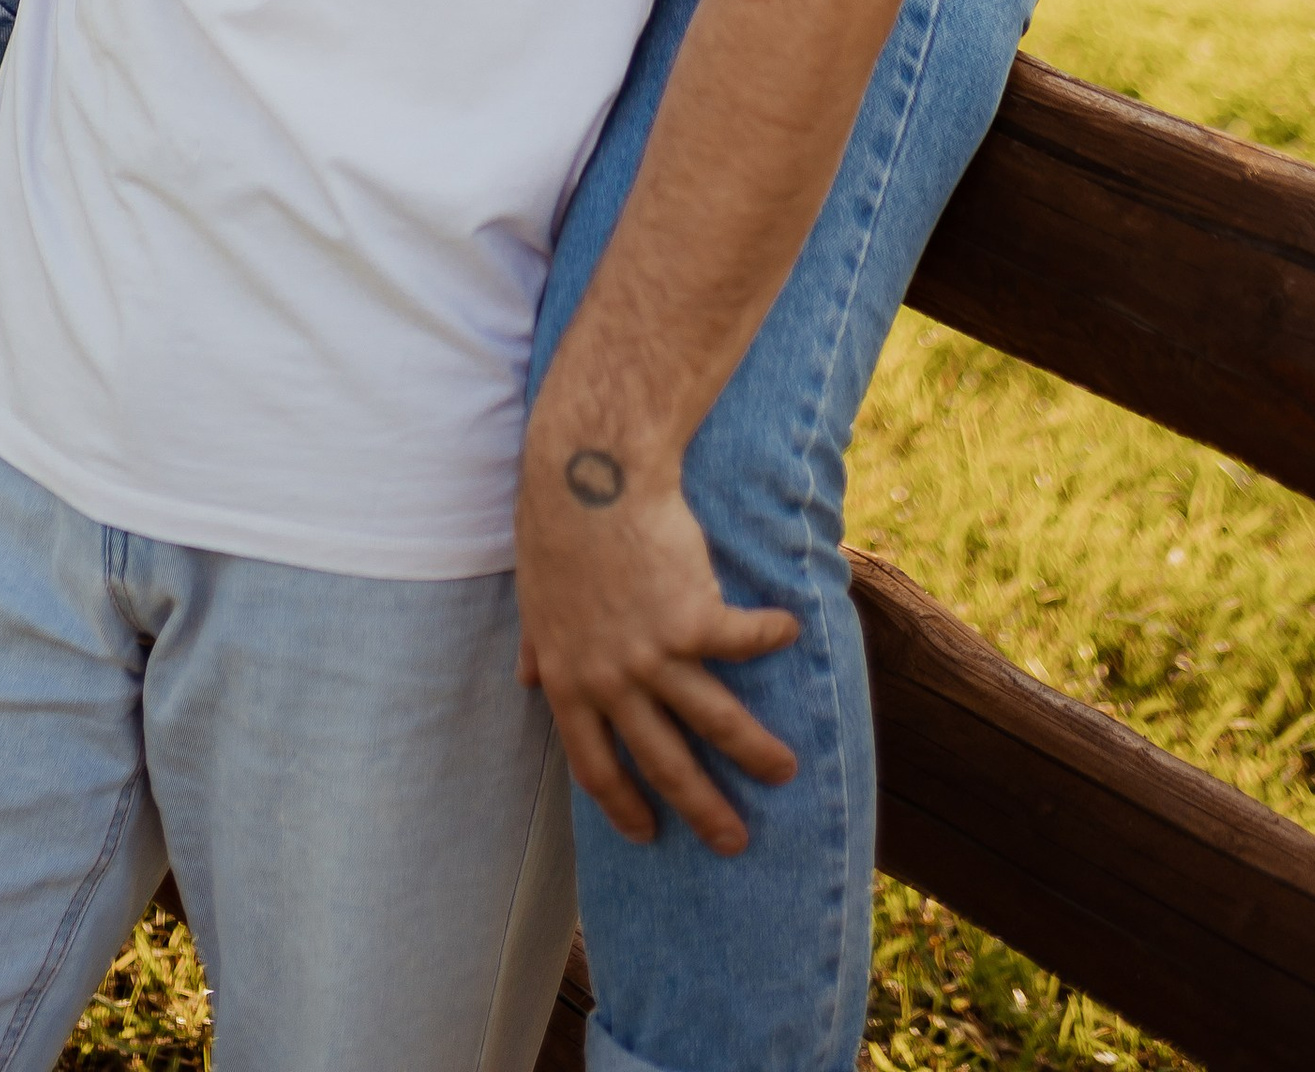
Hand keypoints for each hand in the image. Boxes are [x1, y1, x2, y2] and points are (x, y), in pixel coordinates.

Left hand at [515, 424, 797, 853]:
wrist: (587, 473)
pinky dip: (770, 635)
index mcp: (568, 683)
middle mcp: (612, 682)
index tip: (648, 832)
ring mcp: (655, 655)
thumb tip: (524, 680)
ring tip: (785, 770)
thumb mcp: (533, 599)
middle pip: (664, 764)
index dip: (622, 805)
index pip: (594, 767)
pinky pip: (745, 641)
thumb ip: (535, 648)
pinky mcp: (695, 618)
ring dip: (755, 752)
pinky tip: (790, 631)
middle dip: (703, 810)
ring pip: (716, 723)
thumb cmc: (554, 529)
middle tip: (733, 842)